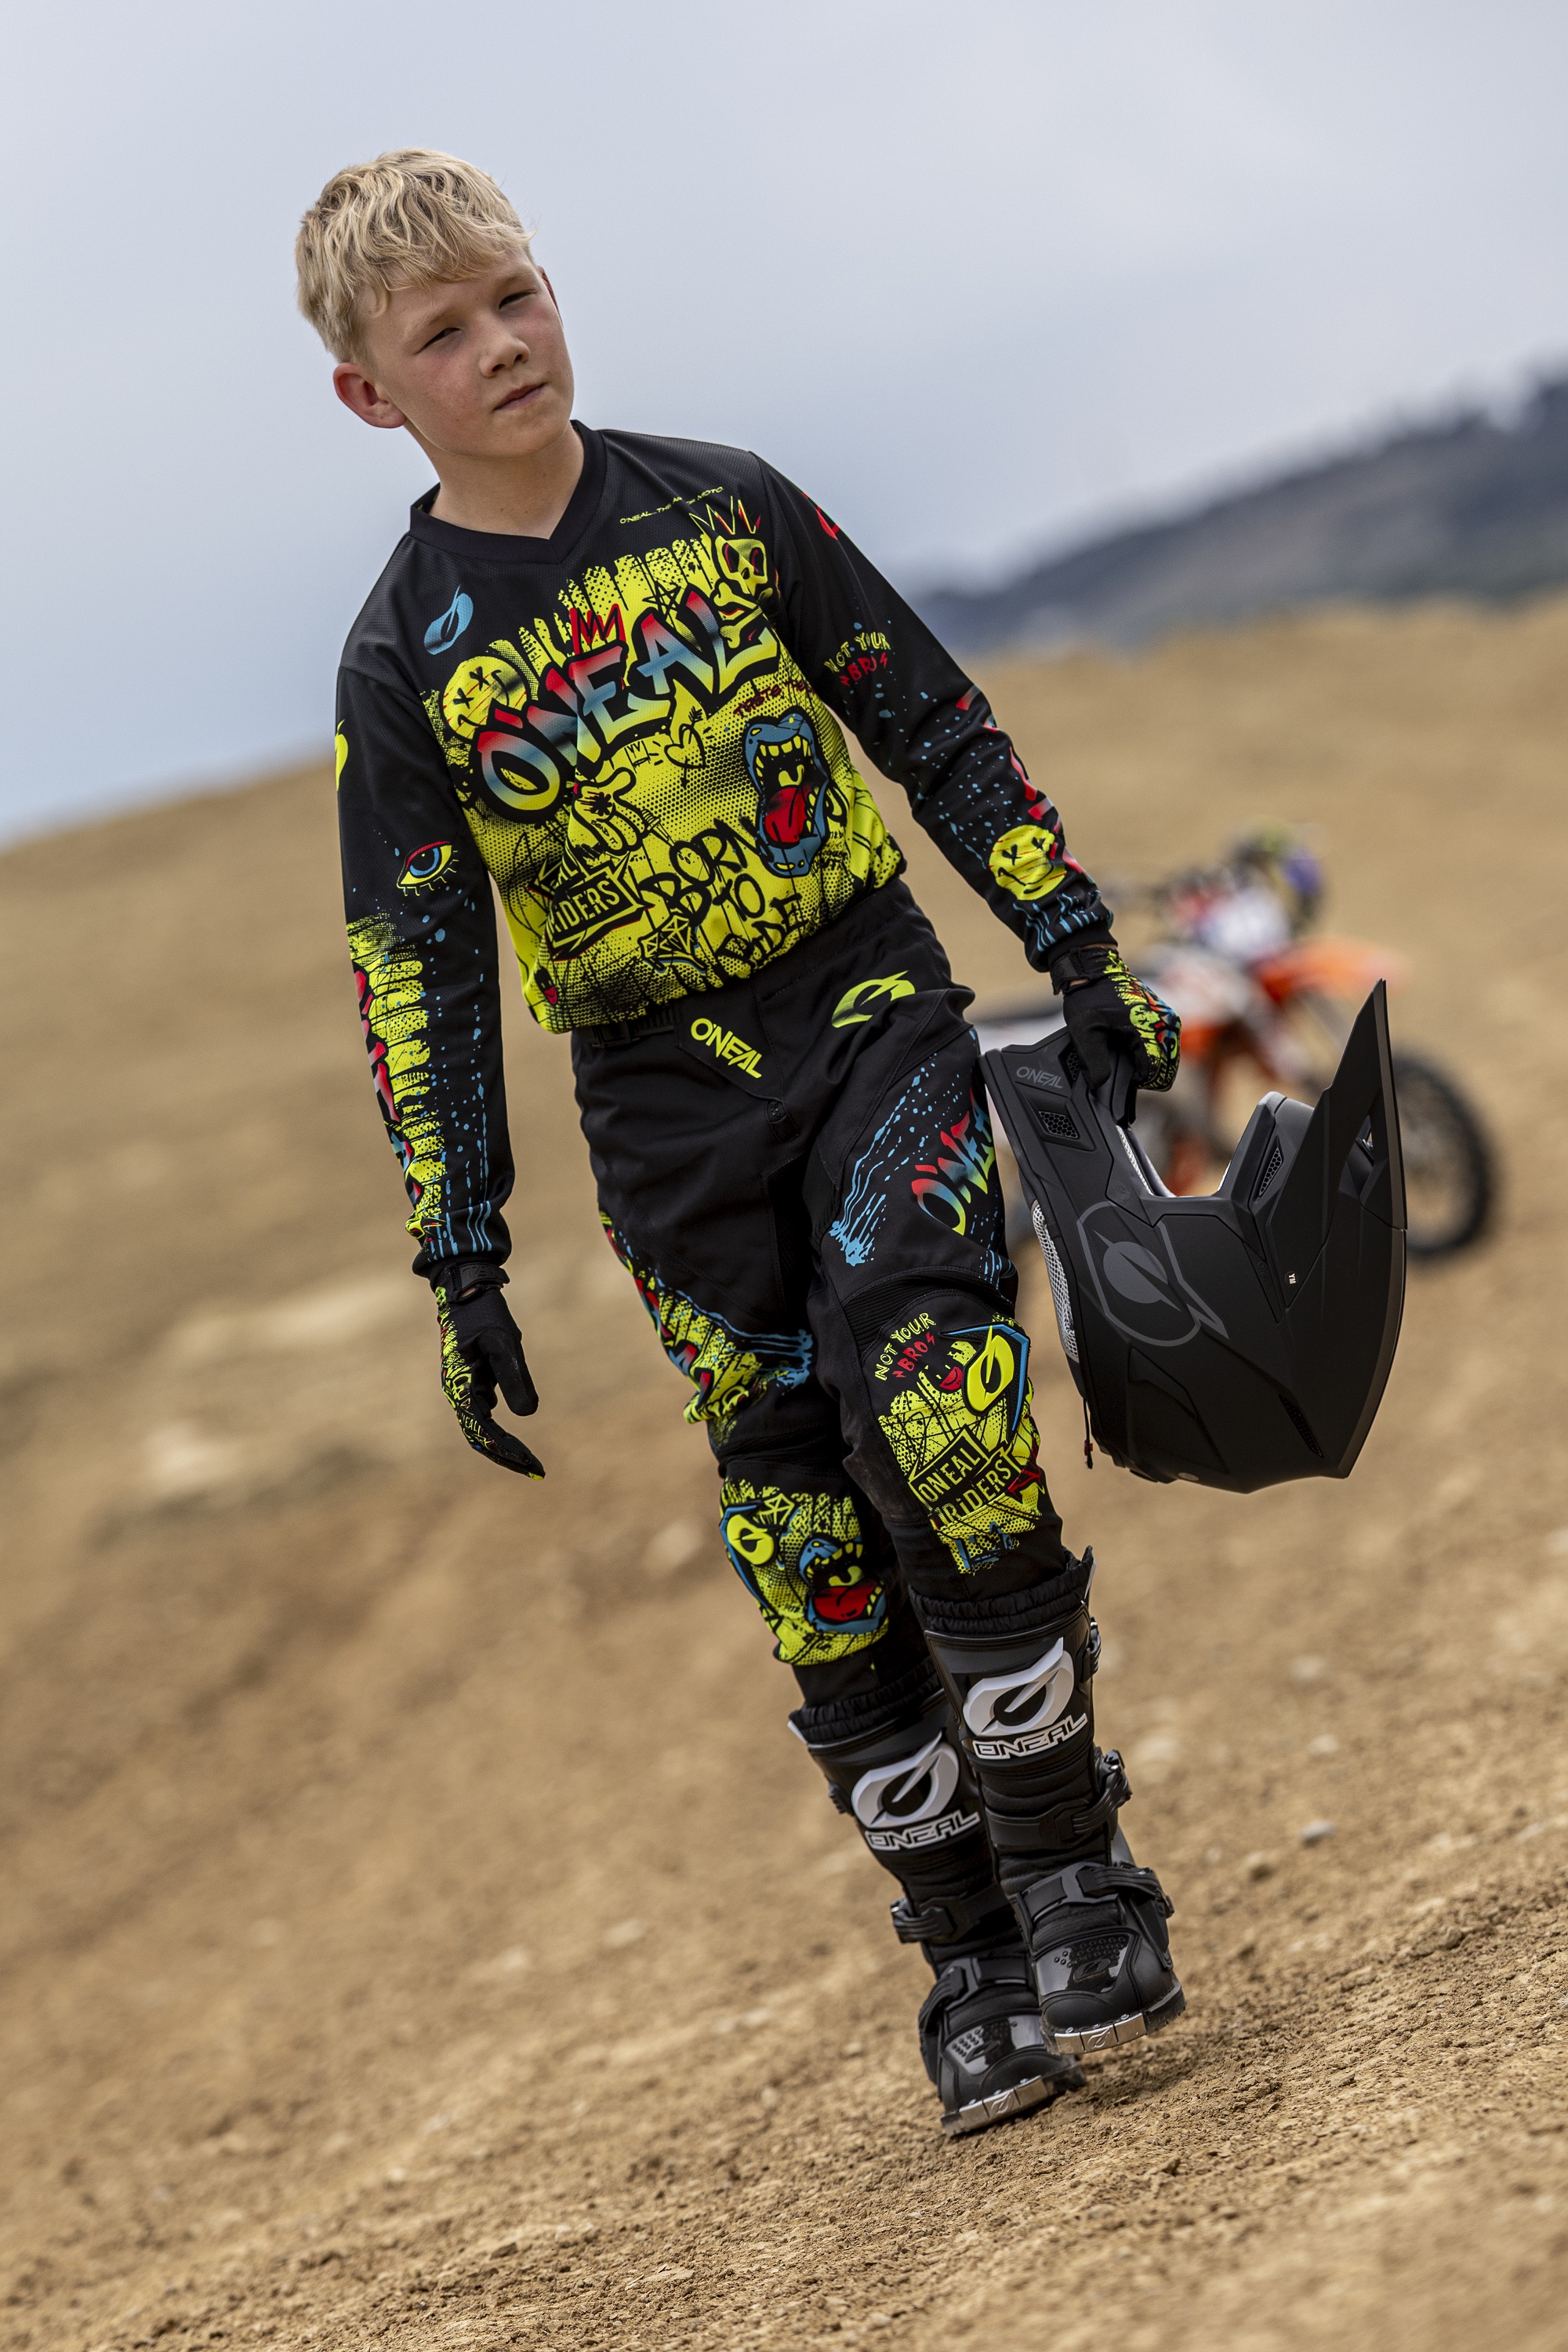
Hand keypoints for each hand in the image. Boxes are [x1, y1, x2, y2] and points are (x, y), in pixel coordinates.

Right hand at [433, 1263, 544, 1477]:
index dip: (508, 1450)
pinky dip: (500, 1429)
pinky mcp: (471, 1381)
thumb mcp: (505, 1343)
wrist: (465, 1288)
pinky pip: (483, 1413)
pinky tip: (516, 1439)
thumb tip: (527, 1415)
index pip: (484, 1431)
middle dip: (507, 1456)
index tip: (533, 1464)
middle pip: (479, 1438)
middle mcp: (457, 1392)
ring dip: (503, 1447)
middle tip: (537, 1472)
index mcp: (460, 1386)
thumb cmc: (484, 1312)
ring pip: (481, 1428)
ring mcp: (462, 1387)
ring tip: (530, 1462)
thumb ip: (515, 1377)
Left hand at [1057, 948, 1179, 1094]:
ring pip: (1168, 1059)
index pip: (1157, 1073)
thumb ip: (1093, 1061)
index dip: (1137, 1080)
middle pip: (1166, 1070)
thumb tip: (1099, 1084)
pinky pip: (1167, 1046)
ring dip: (1151, 1063)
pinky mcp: (1166, 1017)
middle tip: (1123, 1063)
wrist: (1095, 970)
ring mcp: (1169, 1020)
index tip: (1121, 1071)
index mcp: (1150, 1028)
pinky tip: (1132, 1044)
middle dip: (1146, 1073)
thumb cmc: (1090, 998)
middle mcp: (1167, 1024)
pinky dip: (1153, 1052)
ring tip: (1127, 1053)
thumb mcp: (1084, 1032)